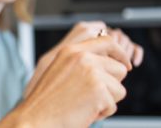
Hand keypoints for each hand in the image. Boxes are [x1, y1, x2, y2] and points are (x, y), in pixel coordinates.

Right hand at [0, 37, 130, 127]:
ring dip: (106, 101)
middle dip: (111, 86)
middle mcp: (83, 58)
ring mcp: (92, 73)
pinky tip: (84, 113)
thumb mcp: (60, 71)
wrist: (35, 118)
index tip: (126, 65)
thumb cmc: (46, 102)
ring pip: (119, 89)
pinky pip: (113, 105)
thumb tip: (113, 65)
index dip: (120, 54)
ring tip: (85, 105)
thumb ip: (82, 63)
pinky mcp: (99, 91)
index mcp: (72, 51)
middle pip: (119, 69)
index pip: (107, 41)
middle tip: (91, 97)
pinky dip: (102, 113)